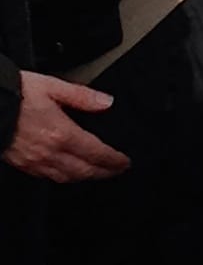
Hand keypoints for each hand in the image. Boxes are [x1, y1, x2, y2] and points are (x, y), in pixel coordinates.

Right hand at [2, 73, 130, 182]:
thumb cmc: (15, 94)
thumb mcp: (53, 86)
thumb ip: (82, 96)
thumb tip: (106, 102)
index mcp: (62, 133)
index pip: (96, 153)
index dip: (114, 160)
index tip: (125, 162)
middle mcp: (50, 152)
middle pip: (84, 171)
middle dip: (104, 173)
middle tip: (117, 170)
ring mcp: (34, 161)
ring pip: (67, 178)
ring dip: (85, 177)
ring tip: (97, 173)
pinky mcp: (22, 164)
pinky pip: (48, 177)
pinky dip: (64, 178)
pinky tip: (68, 173)